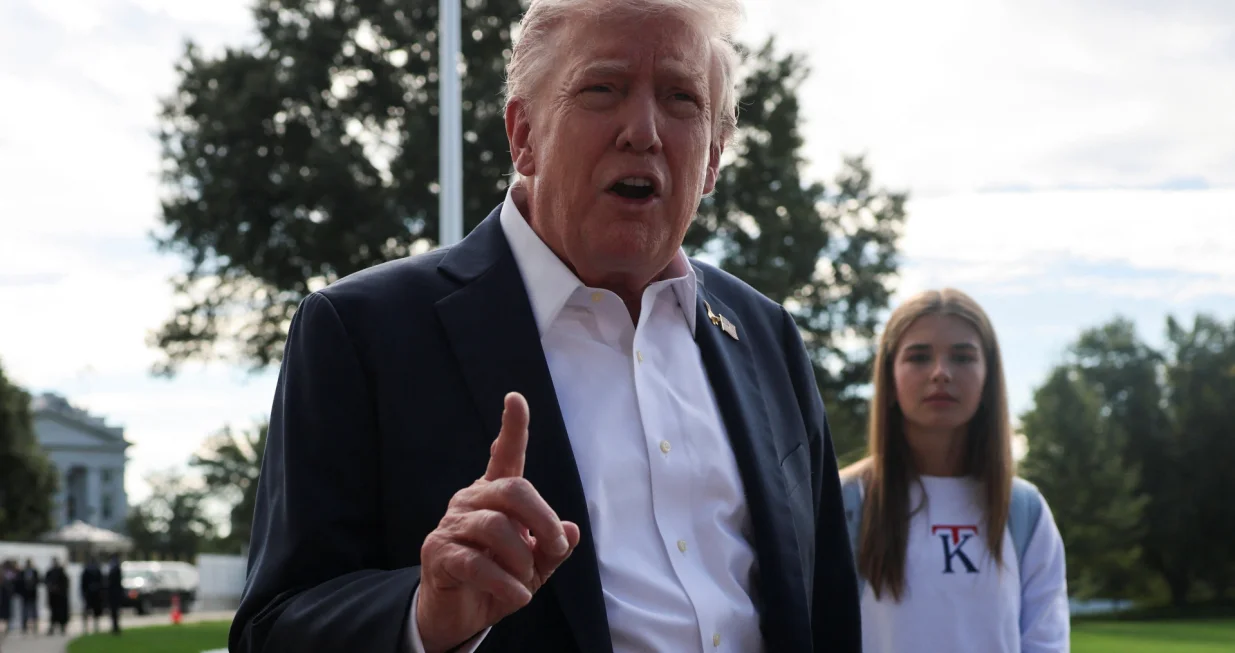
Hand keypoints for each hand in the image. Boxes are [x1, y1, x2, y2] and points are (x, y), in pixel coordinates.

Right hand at [417, 392, 581, 652]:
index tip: (515, 398)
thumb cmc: (497, 581)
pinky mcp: (437, 554)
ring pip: (496, 527)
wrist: (456, 616)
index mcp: (494, 497)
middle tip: (554, 548)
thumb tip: (569, 531)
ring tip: (525, 581)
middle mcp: (470, 502)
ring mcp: (451, 526)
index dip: (513, 428)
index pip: (504, 456)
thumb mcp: (534, 567)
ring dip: (522, 559)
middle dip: (543, 520)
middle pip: (513, 490)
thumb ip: (552, 548)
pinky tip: (516, 596)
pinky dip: (505, 583)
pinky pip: (477, 563)